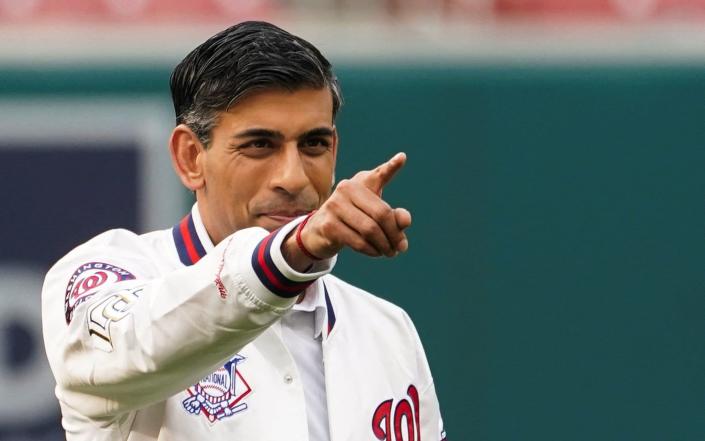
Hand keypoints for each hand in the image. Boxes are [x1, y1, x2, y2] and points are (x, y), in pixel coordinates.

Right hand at [284, 152, 411, 267]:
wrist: (320, 230)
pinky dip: (371, 250)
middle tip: (401, 247)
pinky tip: (376, 252)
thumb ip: (393, 215)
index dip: (391, 167)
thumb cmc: (353, 218)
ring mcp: (334, 206)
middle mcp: (346, 189)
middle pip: (381, 213)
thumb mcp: (373, 213)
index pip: (378, 175)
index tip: (402, 158)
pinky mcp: (328, 225)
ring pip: (370, 230)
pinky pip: (358, 241)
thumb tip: (406, 221)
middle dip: (394, 233)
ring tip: (390, 252)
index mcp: (359, 182)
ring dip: (384, 245)